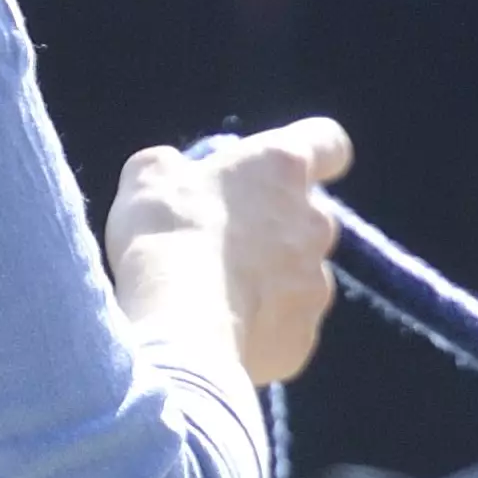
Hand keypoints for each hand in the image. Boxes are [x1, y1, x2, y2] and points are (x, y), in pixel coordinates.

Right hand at [106, 118, 350, 383]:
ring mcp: (316, 282)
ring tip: (211, 299)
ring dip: (265, 282)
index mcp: (284, 167)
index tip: (285, 169)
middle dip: (271, 230)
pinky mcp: (304, 335)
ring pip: (297, 277)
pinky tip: (218, 333)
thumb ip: (172, 167)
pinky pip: (285, 326)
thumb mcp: (149, 178)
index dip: (312, 151)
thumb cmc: (165, 235)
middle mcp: (316, 221)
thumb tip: (174, 173)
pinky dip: (259, 329)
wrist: (180, 325)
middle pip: (306, 218)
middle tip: (218, 247)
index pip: (328, 142)